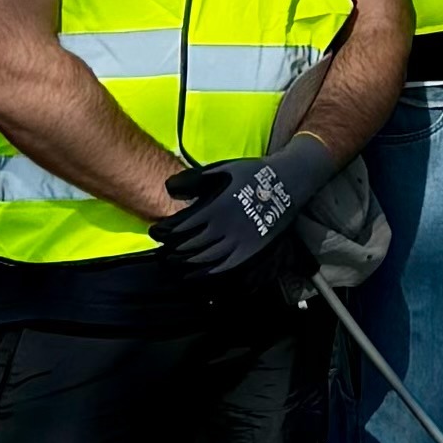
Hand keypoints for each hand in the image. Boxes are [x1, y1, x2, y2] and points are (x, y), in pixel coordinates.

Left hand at [163, 152, 314, 290]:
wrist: (286, 182)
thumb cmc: (250, 173)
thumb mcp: (220, 169)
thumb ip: (193, 179)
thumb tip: (169, 190)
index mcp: (214, 208)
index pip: (180, 228)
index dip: (164, 232)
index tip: (156, 232)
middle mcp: (224, 228)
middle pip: (189, 246)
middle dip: (171, 249)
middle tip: (162, 250)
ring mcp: (238, 242)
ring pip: (204, 259)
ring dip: (185, 262)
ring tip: (173, 262)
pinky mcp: (249, 251)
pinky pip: (223, 267)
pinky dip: (206, 272)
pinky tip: (194, 273)